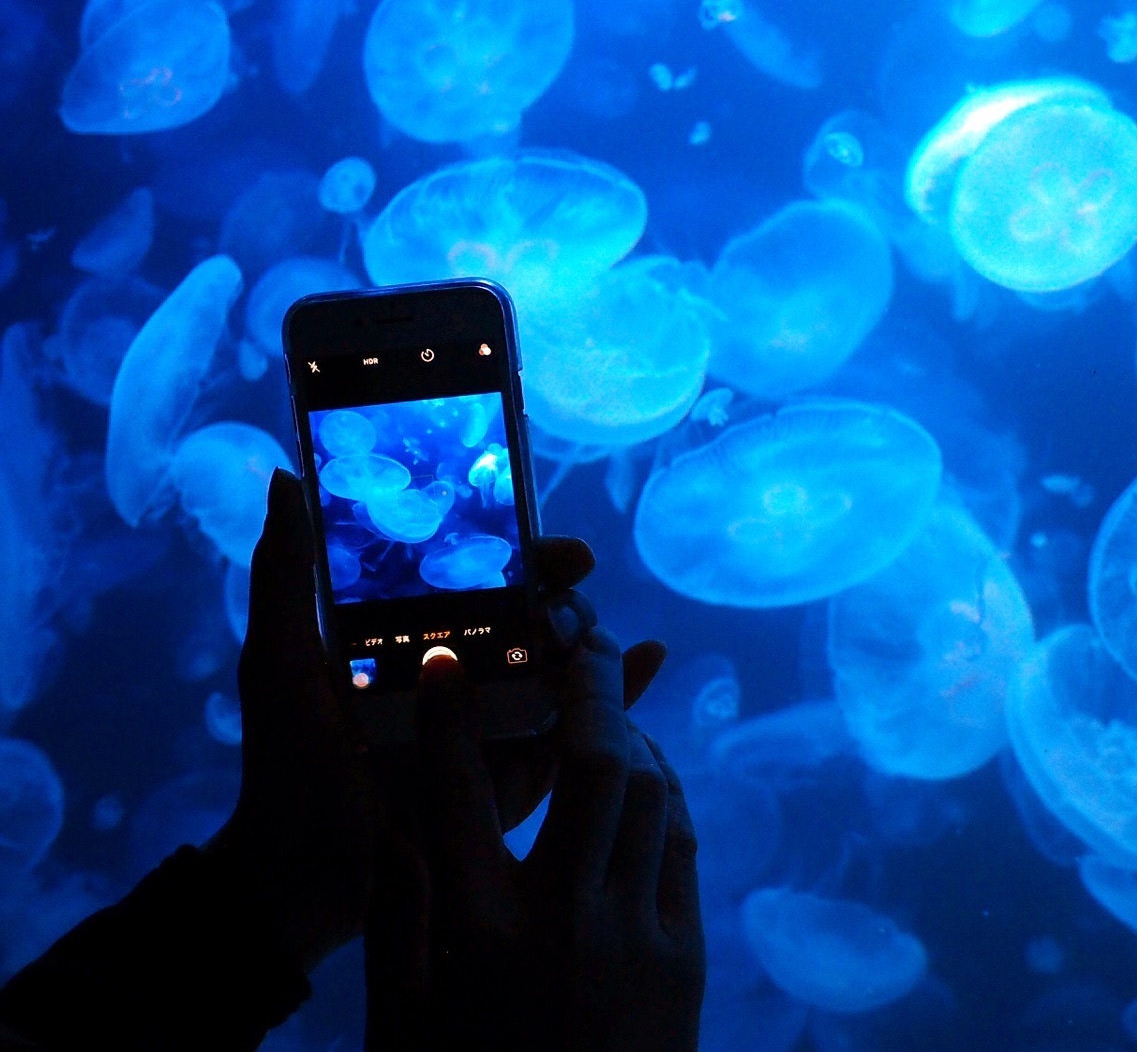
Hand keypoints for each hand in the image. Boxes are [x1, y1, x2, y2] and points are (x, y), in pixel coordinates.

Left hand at [206, 468, 662, 972]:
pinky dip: (626, 688)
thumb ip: (287, 571)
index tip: (540, 535)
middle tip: (564, 583)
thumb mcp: (281, 657)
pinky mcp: (528, 767)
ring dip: (590, 631)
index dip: (516, 546)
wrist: (304, 867)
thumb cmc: (287, 761)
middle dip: (560, 586)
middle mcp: (468, 666)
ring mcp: (503, 716)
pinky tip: (650, 657)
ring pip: (567, 657)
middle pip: (535, 606)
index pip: (480, 572)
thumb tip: (289, 475)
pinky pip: (586, 724)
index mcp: (417, 633)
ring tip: (585, 633)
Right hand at [365, 626, 703, 1051]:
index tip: (448, 658)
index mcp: (478, 935)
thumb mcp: (402, 1022)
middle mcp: (565, 921)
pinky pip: (682, 847)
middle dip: (585, 685)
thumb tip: (396, 828)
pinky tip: (642, 778)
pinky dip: (665, 797)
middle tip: (573, 637)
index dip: (454, 713)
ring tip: (604, 704)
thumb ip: (401, 921)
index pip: (459, 795)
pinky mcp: (687, 958)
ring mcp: (638, 936)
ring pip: (652, 794)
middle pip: (592, 765)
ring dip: (630, 735)